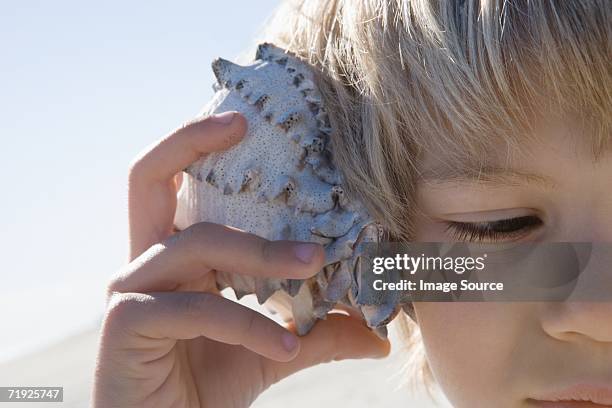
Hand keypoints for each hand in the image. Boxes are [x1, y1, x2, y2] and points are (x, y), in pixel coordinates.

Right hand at [92, 111, 389, 407]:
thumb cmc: (206, 383)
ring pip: (196, 242)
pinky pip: (199, 308)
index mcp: (174, 257)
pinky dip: (249, 324)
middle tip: (242, 124)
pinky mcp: (126, 325)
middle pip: (146, 177)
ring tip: (315, 262)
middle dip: (189, 140)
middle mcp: (145, 262)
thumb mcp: (273, 351)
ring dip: (261, 250)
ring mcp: (130, 290)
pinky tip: (287, 344)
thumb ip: (317, 334)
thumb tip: (378, 334)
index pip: (173, 183)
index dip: (197, 143)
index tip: (244, 121)